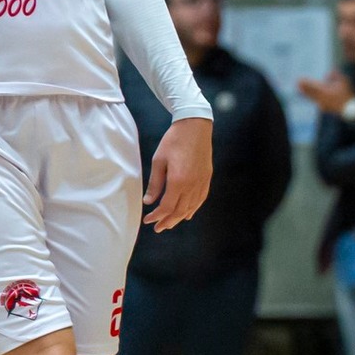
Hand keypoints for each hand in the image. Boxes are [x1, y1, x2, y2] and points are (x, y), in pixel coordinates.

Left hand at [143, 116, 211, 231]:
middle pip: (180, 211)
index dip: (157, 216)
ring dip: (180, 218)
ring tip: (170, 224)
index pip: (167, 206)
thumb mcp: (159, 161)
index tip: (148, 220)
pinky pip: (201, 199)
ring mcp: (202, 182)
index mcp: (178, 181)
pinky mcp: (207, 178)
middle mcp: (192, 185)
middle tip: (158, 228)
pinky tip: (188, 214)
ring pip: (191, 207)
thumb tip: (149, 201)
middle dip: (168, 221)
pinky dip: (193, 208)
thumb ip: (155, 183)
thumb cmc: (174, 141)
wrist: (195, 126)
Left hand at [296, 71, 354, 114]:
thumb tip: (327, 75)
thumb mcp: (344, 81)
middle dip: (304, 88)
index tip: (299, 79)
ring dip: (306, 93)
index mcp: (326, 91)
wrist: (351, 110)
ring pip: (312, 97)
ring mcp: (322, 104)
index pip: (313, 86)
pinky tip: (308, 95)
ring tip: (300, 89)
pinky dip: (312, 97)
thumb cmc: (348, 94)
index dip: (306, 83)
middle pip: (310, 92)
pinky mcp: (324, 108)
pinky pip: (316, 101)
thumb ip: (335, 76)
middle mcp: (322, 98)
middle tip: (297, 83)